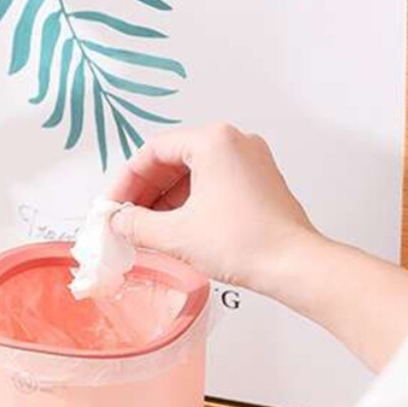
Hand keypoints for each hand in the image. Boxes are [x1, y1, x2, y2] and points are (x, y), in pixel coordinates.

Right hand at [107, 123, 322, 296]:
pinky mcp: (260, 182)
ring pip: (195, 173)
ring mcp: (252, 161)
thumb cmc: (245, 243)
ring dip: (167, 200)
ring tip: (150, 230)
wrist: (294, 265)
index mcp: (213, 140)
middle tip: (127, 220)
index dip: (126, 181)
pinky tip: (178, 229)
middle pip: (174, 160)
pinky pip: (215, 184)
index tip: (114, 207)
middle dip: (146, 192)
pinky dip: (192, 203)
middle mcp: (235, 142)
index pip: (152, 152)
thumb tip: (119, 224)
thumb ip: (138, 226)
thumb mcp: (177, 235)